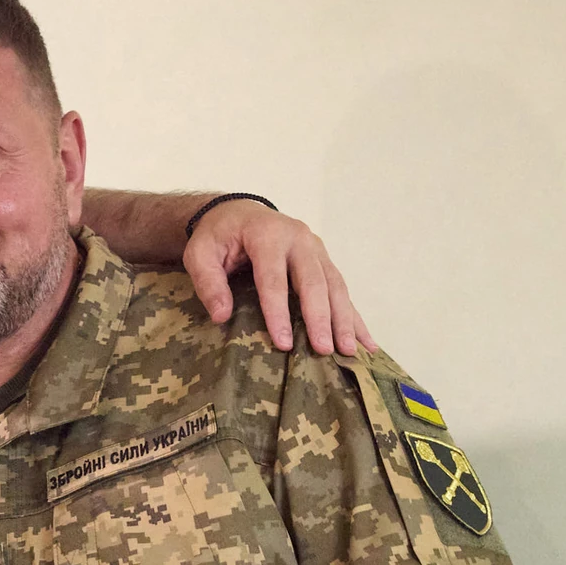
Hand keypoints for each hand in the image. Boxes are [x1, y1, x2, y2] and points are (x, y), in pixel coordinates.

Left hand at [183, 202, 375, 356]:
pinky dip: (354, 317)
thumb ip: (208, 282)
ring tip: (348, 351)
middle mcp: (298, 238)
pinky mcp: (324, 261)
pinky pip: (342, 290)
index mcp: (267, 234)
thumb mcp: (200, 253)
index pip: (274, 278)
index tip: (283, 344)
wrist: (239, 213)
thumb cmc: (218, 237)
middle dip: (320, 318)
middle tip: (324, 350)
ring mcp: (316, 249)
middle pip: (313, 282)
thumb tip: (222, 315)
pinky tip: (365, 342)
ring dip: (344, 320)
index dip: (279, 312)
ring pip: (335, 286)